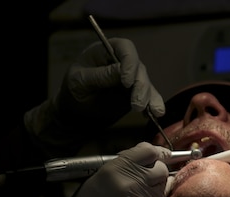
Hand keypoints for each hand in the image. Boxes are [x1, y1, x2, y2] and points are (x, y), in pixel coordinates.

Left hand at [24, 38, 164, 156]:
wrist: (75, 112)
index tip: (126, 83)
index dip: (129, 63)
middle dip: (141, 86)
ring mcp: (131, 78)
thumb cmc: (73, 91)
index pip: (124, 48)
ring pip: (146, 84)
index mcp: (106, 51)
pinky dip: (154, 104)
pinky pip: (149, 97)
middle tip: (136, 105)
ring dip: (150, 97)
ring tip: (152, 112)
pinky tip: (156, 113)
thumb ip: (101, 76)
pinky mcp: (136, 94)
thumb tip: (122, 73)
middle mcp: (122, 62)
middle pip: (139, 68)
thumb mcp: (80, 82)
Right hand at [38, 142, 172, 196]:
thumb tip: (144, 161)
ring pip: (163, 188)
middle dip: (159, 174)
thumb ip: (124, 166)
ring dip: (156, 191)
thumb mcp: (99, 177)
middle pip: (162, 170)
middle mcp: (131, 180)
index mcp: (116, 167)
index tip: (161, 156)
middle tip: (150, 181)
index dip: (158, 153)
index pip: (149, 151)